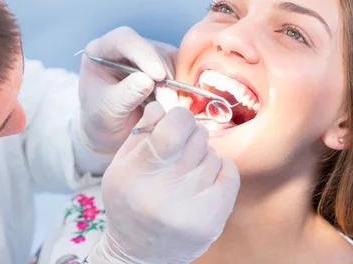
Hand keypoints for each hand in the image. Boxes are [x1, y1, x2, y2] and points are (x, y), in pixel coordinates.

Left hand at [78, 26, 177, 153]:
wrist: (108, 133)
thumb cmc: (100, 120)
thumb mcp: (108, 111)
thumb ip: (125, 95)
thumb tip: (148, 80)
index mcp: (101, 50)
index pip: (124, 39)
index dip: (143, 54)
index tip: (158, 76)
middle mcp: (125, 48)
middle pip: (152, 50)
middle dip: (163, 77)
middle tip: (168, 103)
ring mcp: (145, 55)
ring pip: (169, 60)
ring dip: (173, 85)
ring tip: (167, 109)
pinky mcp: (163, 66)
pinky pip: (179, 71)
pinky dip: (180, 89)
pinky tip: (173, 105)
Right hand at [87, 103, 239, 263]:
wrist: (139, 253)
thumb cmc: (129, 201)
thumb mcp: (121, 164)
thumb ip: (142, 132)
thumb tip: (165, 104)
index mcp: (135, 175)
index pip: (172, 131)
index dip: (178, 117)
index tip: (175, 120)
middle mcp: (163, 195)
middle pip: (196, 138)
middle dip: (190, 133)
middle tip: (180, 146)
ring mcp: (190, 211)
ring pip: (212, 154)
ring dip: (202, 155)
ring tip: (186, 171)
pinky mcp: (212, 222)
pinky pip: (230, 173)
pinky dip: (219, 168)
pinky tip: (203, 179)